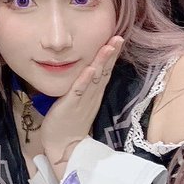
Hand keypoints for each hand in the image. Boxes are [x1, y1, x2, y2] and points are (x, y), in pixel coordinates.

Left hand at [40, 36, 123, 171]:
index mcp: (94, 93)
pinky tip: (90, 68)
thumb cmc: (69, 122)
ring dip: (102, 62)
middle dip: (111, 54)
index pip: (106, 71)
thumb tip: (88, 70)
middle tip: (119, 37)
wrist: (64, 146)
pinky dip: (84, 79)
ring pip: (95, 78)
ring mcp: (83, 100)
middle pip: (105, 71)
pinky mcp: (71, 105)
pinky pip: (79, 91)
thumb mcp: (80, 101)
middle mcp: (92, 95)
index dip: (112, 55)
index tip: (117, 39)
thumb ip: (85, 87)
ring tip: (109, 46)